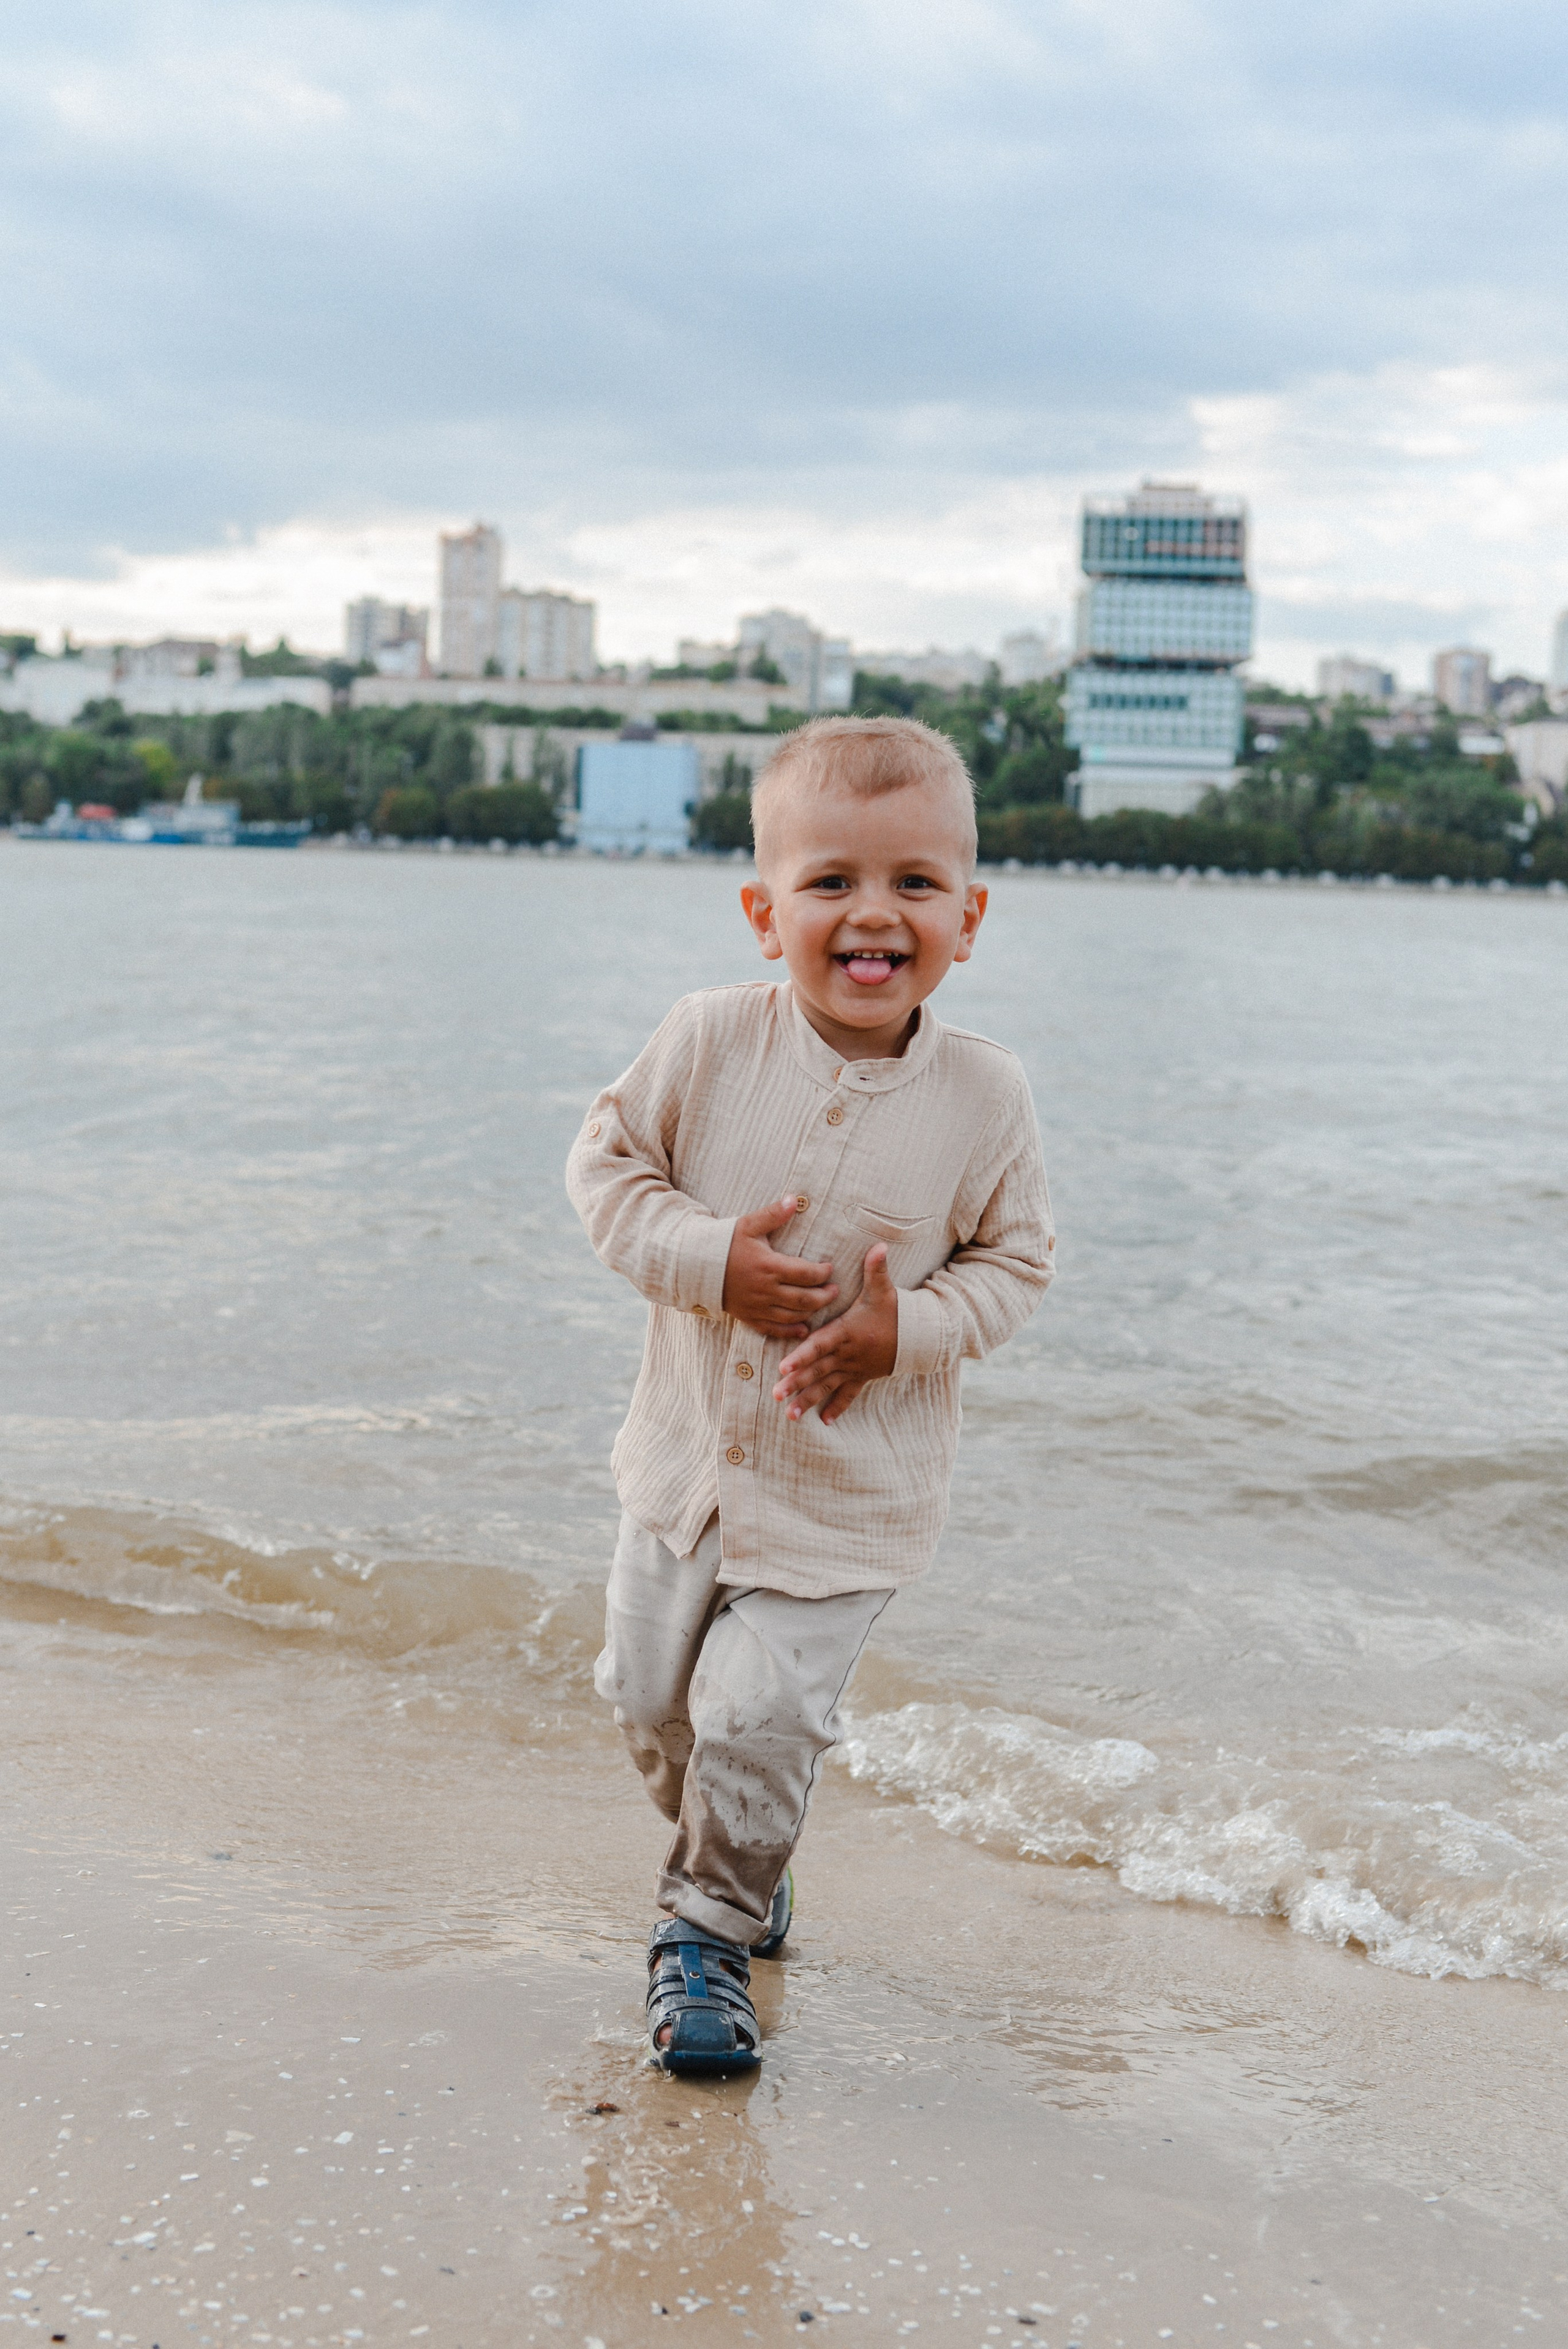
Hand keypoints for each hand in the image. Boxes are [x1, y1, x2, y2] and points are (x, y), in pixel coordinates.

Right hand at [722, 1197, 838, 1339]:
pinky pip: (773, 1329)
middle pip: (804, 1299)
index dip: (822, 1273)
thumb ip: (773, 1214)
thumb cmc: (724, 1243)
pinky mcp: (749, 1317)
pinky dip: (791, 1331)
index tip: (830, 1268)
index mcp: (769, 1266)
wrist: (696, 1265)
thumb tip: (793, 1199)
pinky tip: (804, 1329)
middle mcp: (765, 1290)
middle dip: (824, 1296)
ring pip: (792, 1316)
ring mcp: (757, 1306)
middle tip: (835, 1291)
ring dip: (811, 1312)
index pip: (805, 1273)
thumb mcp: (748, 1224)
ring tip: (823, 1303)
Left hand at [773, 1244, 897, 1424]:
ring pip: (828, 1386)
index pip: (820, 1345)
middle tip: (776, 1394)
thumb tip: (879, 1246)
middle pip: (818, 1370)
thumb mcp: (884, 1290)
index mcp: (846, 1332)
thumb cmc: (894, 1311)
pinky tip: (824, 1422)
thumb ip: (876, 1269)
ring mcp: (854, 1368)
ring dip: (809, 1400)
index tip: (783, 1366)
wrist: (917, 1335)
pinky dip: (837, 1408)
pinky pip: (849, 1395)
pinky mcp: (862, 1377)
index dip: (802, 1355)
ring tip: (789, 1415)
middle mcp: (848, 1354)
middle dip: (796, 1383)